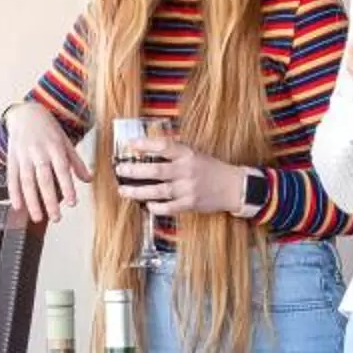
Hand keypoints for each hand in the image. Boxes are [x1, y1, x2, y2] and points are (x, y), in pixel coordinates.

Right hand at [3, 104, 91, 223]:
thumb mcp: (65, 142)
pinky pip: (12, 178)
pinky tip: (18, 206)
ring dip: (32, 201)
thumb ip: (76, 162)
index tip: (72, 203)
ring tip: (38, 217)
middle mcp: (38, 152)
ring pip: (27, 181)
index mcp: (55, 147)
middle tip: (56, 218)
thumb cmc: (48, 130)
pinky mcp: (11, 159)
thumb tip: (88, 179)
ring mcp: (23, 156)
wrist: (26, 113)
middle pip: (44, 179)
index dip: (67, 187)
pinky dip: (14, 193)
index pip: (62, 170)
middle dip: (49, 200)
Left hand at [119, 141, 250, 215]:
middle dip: (134, 171)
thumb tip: (147, 151)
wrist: (233, 186)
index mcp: (187, 154)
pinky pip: (168, 207)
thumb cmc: (211, 169)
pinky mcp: (190, 204)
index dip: (145, 144)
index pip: (164, 146)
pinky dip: (156, 207)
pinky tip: (147, 205)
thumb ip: (174, 154)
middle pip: (156, 170)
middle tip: (120, 170)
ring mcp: (188, 189)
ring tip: (123, 190)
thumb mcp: (194, 154)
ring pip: (158, 191)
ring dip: (138, 191)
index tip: (129, 144)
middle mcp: (187, 170)